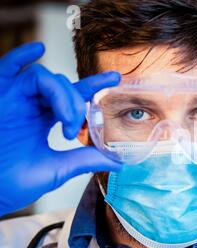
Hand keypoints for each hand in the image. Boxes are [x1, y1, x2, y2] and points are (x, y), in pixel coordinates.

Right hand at [0, 43, 121, 215]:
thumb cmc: (16, 182)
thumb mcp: (58, 169)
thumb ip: (86, 160)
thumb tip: (119, 162)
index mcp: (46, 119)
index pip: (73, 96)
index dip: (94, 85)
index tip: (115, 79)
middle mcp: (31, 105)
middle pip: (61, 85)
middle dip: (76, 102)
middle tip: (75, 127)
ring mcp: (13, 99)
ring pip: (42, 77)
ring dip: (61, 93)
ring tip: (66, 119)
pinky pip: (6, 69)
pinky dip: (20, 57)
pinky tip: (37, 49)